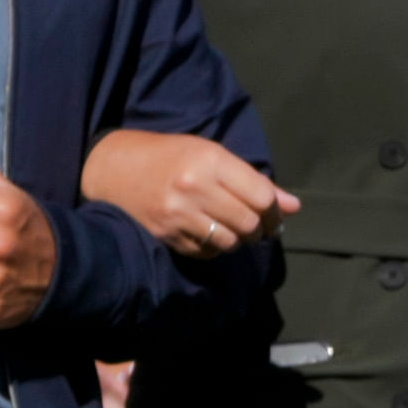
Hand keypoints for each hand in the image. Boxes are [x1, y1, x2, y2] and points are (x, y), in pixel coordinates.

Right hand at [78, 131, 297, 257]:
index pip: (261, 196)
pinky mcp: (165, 236)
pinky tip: (213, 235)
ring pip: (230, 243)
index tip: (276, 216)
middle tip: (259, 228)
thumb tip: (294, 206)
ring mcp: (178, 215)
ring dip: (240, 241)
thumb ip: (253, 180)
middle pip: (249, 223)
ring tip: (236, 231)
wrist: (113, 168)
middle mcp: (195, 188)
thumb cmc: (169, 155)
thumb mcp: (211, 154)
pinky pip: (206, 253)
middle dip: (261, 230)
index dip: (275, 211)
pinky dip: (216, 249)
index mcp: (210, 160)